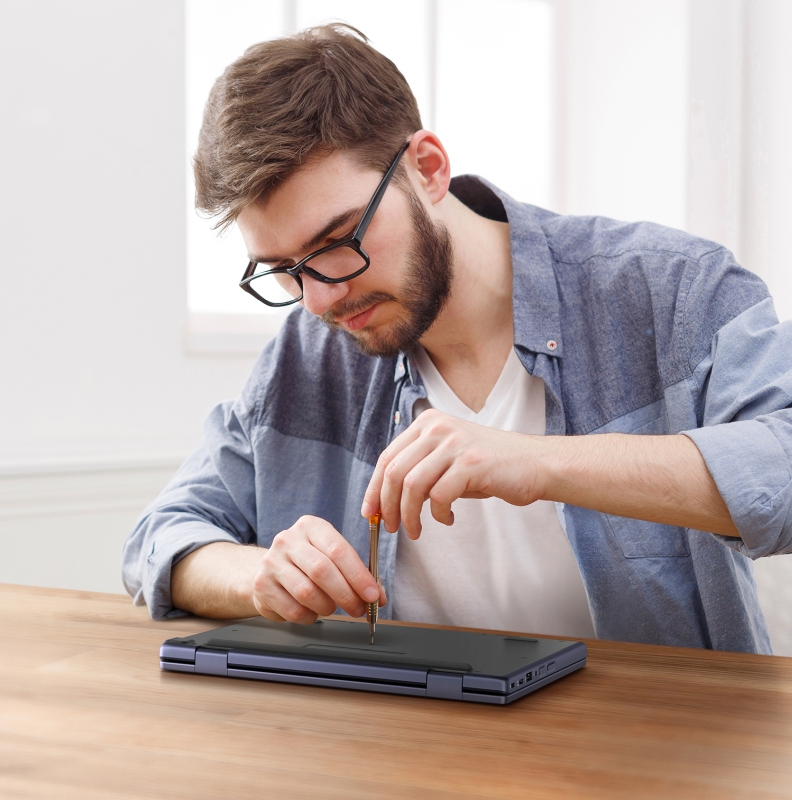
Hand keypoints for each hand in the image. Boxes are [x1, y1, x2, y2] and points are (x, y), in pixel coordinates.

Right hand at [251, 515, 385, 623]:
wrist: (270, 569)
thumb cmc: (308, 562)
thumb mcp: (330, 555)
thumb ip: (355, 572)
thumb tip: (377, 596)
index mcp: (310, 526)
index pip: (338, 550)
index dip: (359, 576)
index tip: (372, 594)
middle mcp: (288, 540)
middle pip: (322, 571)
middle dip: (346, 595)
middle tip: (359, 608)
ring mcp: (272, 562)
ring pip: (307, 593)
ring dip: (327, 607)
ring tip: (331, 607)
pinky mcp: (262, 586)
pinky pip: (293, 610)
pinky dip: (310, 616)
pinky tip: (312, 610)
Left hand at [361, 409, 544, 538]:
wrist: (536, 464)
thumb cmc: (490, 467)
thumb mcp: (448, 459)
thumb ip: (420, 470)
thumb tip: (384, 501)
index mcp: (427, 422)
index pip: (388, 457)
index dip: (373, 488)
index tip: (370, 512)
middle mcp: (438, 427)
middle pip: (394, 472)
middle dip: (387, 506)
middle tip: (391, 528)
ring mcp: (455, 443)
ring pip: (412, 486)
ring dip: (409, 515)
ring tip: (415, 531)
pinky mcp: (472, 462)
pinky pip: (439, 497)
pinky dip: (438, 514)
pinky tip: (446, 519)